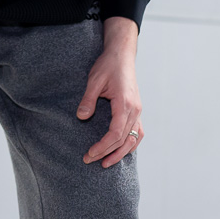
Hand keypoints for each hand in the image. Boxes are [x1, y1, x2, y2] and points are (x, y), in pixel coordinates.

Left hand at [78, 17, 141, 167]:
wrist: (121, 55)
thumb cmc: (109, 65)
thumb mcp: (94, 80)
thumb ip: (88, 99)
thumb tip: (81, 117)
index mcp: (125, 104)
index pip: (115, 134)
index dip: (103, 147)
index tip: (89, 154)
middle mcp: (135, 110)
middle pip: (124, 140)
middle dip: (107, 153)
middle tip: (89, 160)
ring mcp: (138, 111)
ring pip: (134, 139)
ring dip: (121, 153)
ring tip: (106, 163)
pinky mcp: (136, 110)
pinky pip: (138, 132)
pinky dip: (130, 144)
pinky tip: (120, 151)